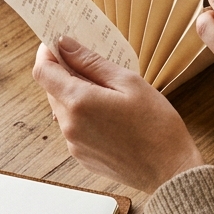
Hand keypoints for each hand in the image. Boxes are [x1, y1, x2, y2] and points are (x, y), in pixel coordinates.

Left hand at [33, 37, 203, 192]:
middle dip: (65, 72)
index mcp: (79, 102)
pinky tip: (110, 115)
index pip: (43, 71)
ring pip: (63, 108)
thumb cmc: (156, 124)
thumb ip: (91, 62)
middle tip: (92, 63)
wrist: (170, 170)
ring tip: (108, 92)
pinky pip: (73, 127)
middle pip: (52, 89)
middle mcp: (69, 126)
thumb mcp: (128, 82)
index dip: (47, 53)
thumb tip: (64, 45)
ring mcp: (74, 144)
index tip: (58, 42)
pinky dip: (83, 115)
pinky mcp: (82, 156)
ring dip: (75, 94)